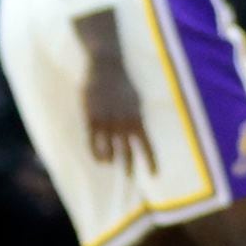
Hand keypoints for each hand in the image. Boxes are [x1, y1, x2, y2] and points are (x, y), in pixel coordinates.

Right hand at [81, 38, 155, 175]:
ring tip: (110, 166)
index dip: (151, 161)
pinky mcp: (92, 118)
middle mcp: (124, 123)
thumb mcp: (137, 101)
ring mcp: (107, 121)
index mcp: (138, 119)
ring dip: (110, 160)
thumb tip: (141, 132)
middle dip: (129, 166)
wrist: (107, 68)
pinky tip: (98, 159)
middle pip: (128, 152)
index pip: (147, 146)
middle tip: (129, 177)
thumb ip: (138, 117)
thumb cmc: (123, 84)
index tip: (153, 175)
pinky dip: (96, 152)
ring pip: (109, 149)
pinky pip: (93, 141)